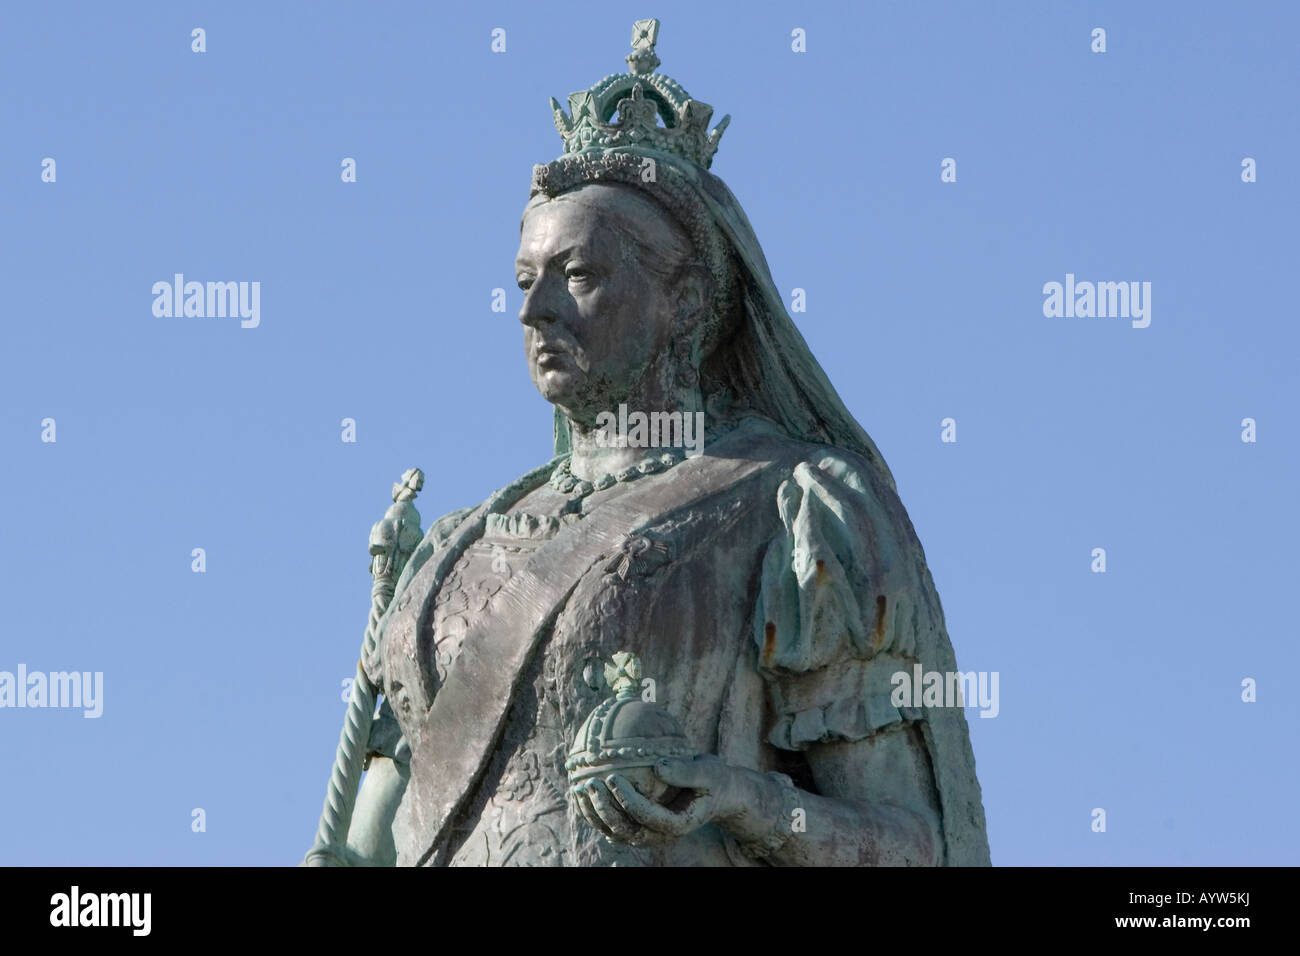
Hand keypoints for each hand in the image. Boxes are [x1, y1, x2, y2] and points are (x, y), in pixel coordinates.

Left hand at [574, 755, 740, 846]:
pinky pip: (613, 824)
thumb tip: (658, 767)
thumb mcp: (708, 771)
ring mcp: (647, 833)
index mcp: (676, 824)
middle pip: (625, 830)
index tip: (612, 777)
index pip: (646, 816)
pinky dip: (596, 812)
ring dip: (594, 814)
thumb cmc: (713, 778)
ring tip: (578, 789)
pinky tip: (581, 792)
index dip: (627, 800)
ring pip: (614, 831)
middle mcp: (659, 834)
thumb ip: (686, 772)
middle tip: (590, 783)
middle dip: (604, 809)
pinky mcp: (638, 827)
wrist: (716, 793)